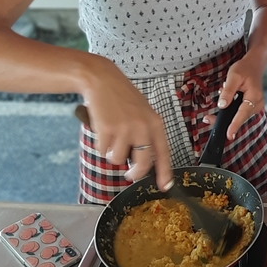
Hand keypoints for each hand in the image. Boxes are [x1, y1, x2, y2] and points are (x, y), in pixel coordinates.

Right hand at [80, 58, 172, 190]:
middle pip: (141, 165)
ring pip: (118, 159)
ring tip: (111, 134)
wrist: (102, 80)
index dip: (165, 172)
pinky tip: (102, 128)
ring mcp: (125, 130)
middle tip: (129, 173)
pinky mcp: (107, 131)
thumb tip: (144, 160)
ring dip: (112, 152)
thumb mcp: (142, 112)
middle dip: (134, 173)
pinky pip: (103, 151)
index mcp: (155, 123)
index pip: (163, 153)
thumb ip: (146, 133)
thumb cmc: (122, 97)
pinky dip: (100, 145)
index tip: (165, 187)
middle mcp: (143, 128)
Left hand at [215, 55, 264, 140]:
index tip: (229, 135)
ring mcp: (254, 107)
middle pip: (238, 118)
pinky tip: (224, 101)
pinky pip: (238, 113)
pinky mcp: (250, 107)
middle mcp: (257, 104)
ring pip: (237, 117)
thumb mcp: (233, 75)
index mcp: (254, 96)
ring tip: (215, 105)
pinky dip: (229, 110)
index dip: (235, 124)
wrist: (254, 65)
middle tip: (207, 119)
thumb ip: (228, 91)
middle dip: (223, 119)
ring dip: (225, 114)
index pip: (243, 113)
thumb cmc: (245, 69)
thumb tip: (222, 106)